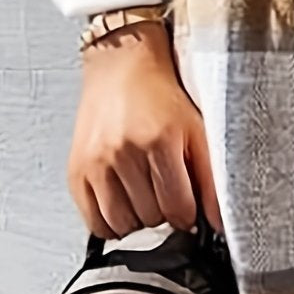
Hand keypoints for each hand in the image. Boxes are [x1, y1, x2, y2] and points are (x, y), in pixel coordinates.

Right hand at [68, 22, 222, 239]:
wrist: (121, 69)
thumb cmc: (161, 98)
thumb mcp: (197, 131)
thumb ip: (211, 177)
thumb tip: (217, 221)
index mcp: (160, 141)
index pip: (178, 208)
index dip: (188, 214)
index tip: (187, 205)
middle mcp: (124, 153)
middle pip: (151, 219)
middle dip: (164, 213)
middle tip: (165, 193)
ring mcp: (96, 163)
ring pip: (122, 225)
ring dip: (138, 221)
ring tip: (145, 197)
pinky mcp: (76, 171)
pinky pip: (93, 222)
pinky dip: (111, 223)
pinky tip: (123, 204)